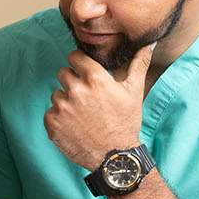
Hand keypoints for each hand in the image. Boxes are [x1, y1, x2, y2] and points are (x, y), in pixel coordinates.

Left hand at [44, 45, 153, 169]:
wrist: (114, 156)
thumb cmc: (126, 122)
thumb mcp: (134, 91)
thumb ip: (138, 64)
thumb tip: (149, 43)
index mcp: (95, 79)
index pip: (74, 57)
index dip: (79, 63)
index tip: (84, 71)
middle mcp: (76, 90)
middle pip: (63, 73)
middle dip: (72, 81)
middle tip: (86, 96)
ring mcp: (62, 108)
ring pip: (56, 94)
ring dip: (66, 101)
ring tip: (82, 114)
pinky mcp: (52, 123)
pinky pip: (50, 112)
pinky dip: (59, 117)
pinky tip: (74, 125)